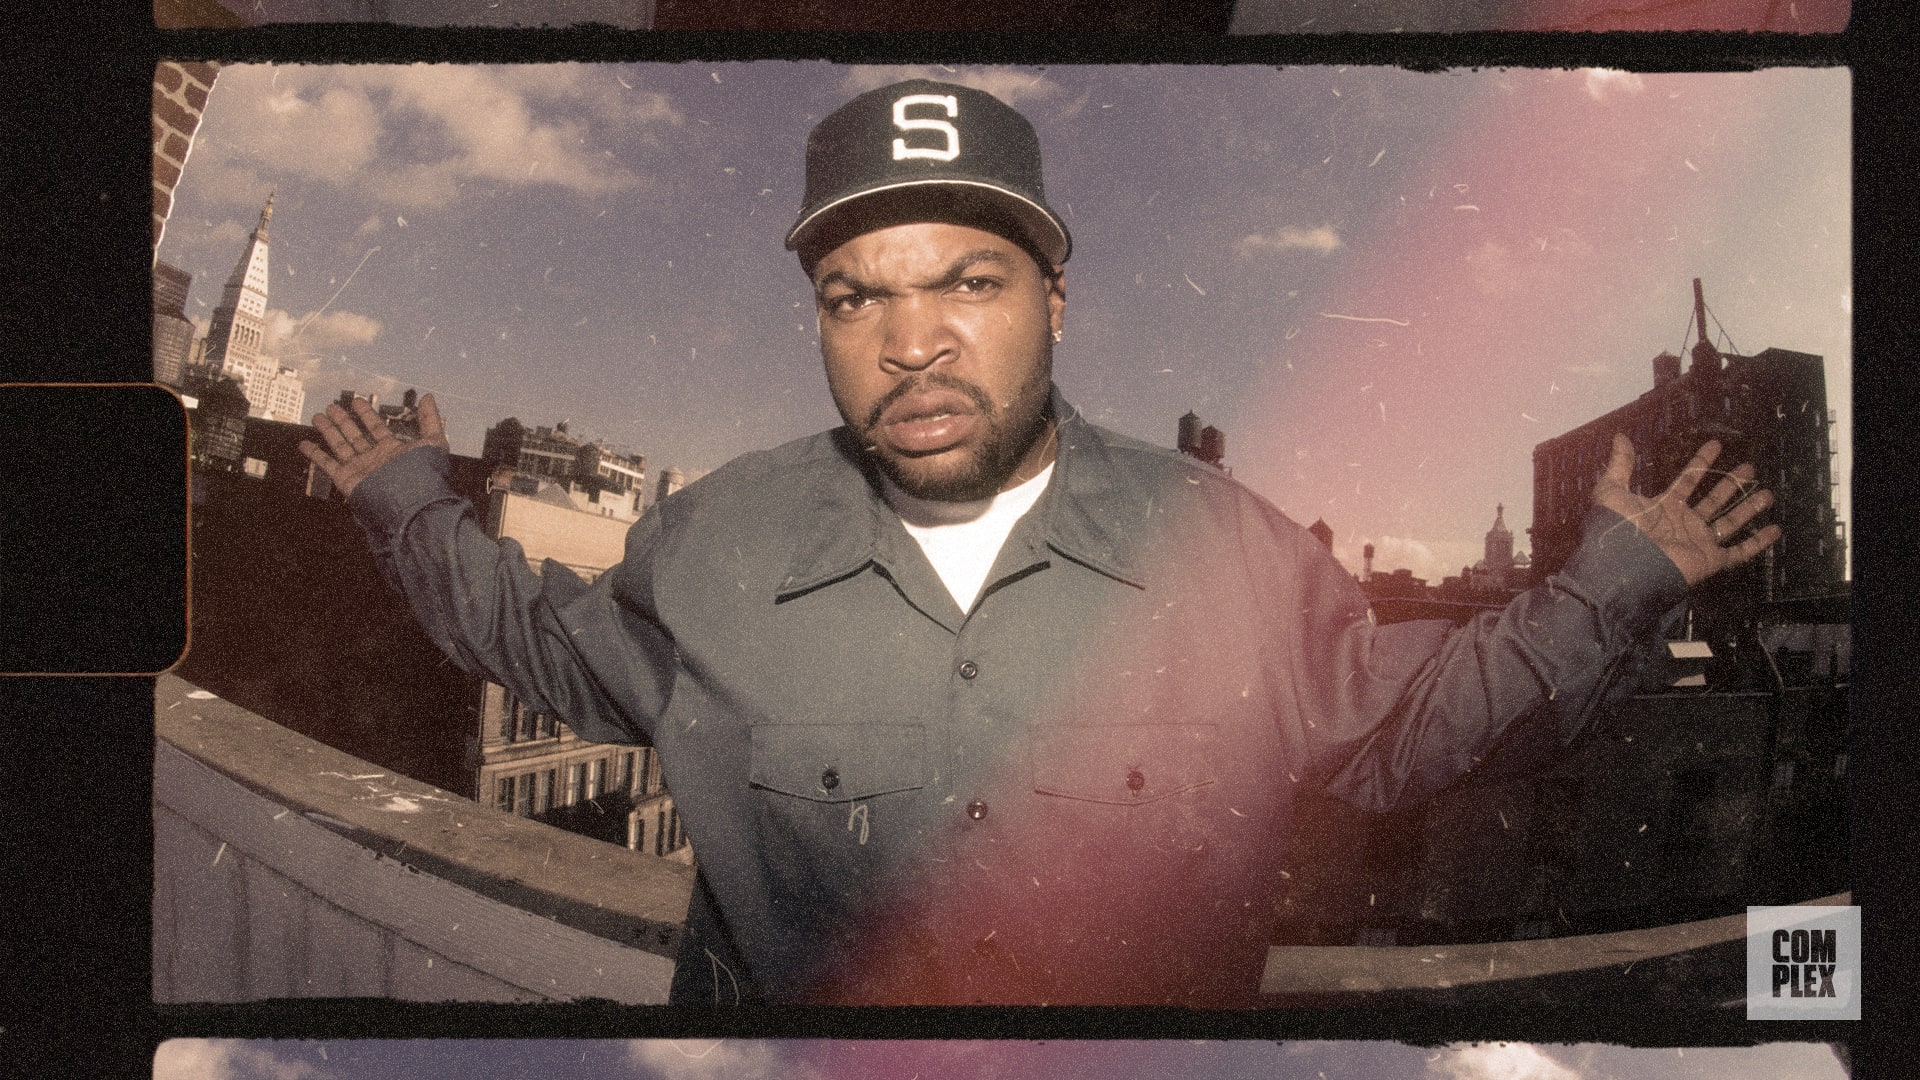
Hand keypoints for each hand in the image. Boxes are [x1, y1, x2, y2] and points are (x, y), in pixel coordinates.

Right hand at [298, 393, 449, 500]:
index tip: (357, 401)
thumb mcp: (433, 442)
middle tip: (332, 406)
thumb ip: (430, 419)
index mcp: (392, 450)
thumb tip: (428, 397)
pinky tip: (304, 444)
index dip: (366, 414)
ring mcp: (360, 469)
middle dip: (344, 420)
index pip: (376, 427)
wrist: (412, 504)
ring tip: (318, 416)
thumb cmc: (424, 475)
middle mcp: (374, 459)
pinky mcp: (347, 479)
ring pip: (340, 445)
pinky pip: (327, 465)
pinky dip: (315, 454)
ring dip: (328, 431)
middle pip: (355, 435)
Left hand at [1593, 433, 1780, 586]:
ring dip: (1749, 508)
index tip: (1715, 445)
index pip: (1687, 480)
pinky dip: (1758, 543)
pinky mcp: (1710, 559)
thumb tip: (1620, 436)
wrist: (1624, 565)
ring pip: (1730, 521)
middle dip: (1731, 484)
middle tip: (1749, 468)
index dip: (1700, 462)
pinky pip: (1739, 551)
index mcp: (1664, 507)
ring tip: (1767, 494)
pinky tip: (1775, 530)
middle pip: (1713, 499)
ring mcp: (1699, 541)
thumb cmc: (1616, 528)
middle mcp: (1684, 523)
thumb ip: (1620, 465)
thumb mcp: (1612, 491)